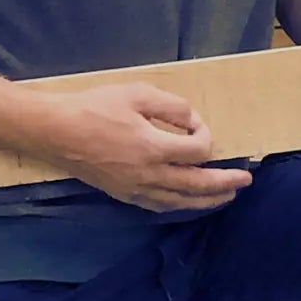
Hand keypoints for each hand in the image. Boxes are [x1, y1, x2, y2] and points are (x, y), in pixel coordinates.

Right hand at [44, 82, 254, 212]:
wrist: (54, 131)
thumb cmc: (95, 107)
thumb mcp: (138, 94)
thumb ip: (172, 106)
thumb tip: (193, 121)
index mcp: (154, 148)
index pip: (197, 151)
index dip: (205, 136)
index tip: (196, 122)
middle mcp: (148, 175)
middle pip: (196, 185)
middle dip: (224, 183)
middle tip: (246, 180)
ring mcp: (135, 189)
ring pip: (179, 202)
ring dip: (207, 200)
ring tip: (227, 197)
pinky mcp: (123, 195)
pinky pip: (159, 206)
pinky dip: (179, 205)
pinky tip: (188, 203)